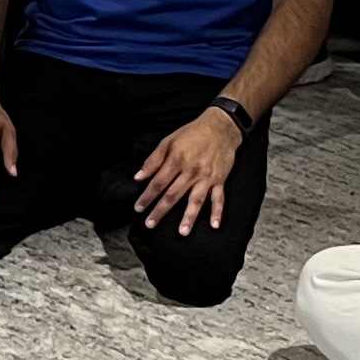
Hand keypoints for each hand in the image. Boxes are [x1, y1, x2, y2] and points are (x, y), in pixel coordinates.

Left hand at [130, 103, 244, 230]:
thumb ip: (153, 160)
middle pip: (173, 195)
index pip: (158, 183)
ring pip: (196, 200)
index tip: (138, 208)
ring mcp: (206, 177)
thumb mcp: (169, 141)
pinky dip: (218, 212)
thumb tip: (138, 177)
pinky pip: (219, 198)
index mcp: (176, 161)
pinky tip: (215, 225)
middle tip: (150, 224)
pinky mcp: (219, 180)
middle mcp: (191, 171)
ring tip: (182, 232)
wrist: (221, 127)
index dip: (147, 196)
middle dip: (161, 211)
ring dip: (189, 217)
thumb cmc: (192, 133)